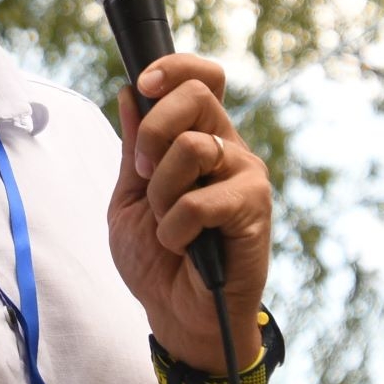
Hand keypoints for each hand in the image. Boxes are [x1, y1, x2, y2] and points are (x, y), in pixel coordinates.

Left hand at [104, 54, 272, 369]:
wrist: (177, 316)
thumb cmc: (157, 260)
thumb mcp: (130, 197)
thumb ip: (133, 146)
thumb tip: (130, 92)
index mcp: (200, 139)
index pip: (203, 78)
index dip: (175, 68)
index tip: (144, 84)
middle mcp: (228, 149)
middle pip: (197, 95)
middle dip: (154, 132)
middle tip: (143, 174)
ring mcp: (245, 176)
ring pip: (194, 146)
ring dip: (162, 191)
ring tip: (166, 223)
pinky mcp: (254, 209)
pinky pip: (201, 199)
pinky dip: (176, 227)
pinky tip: (183, 246)